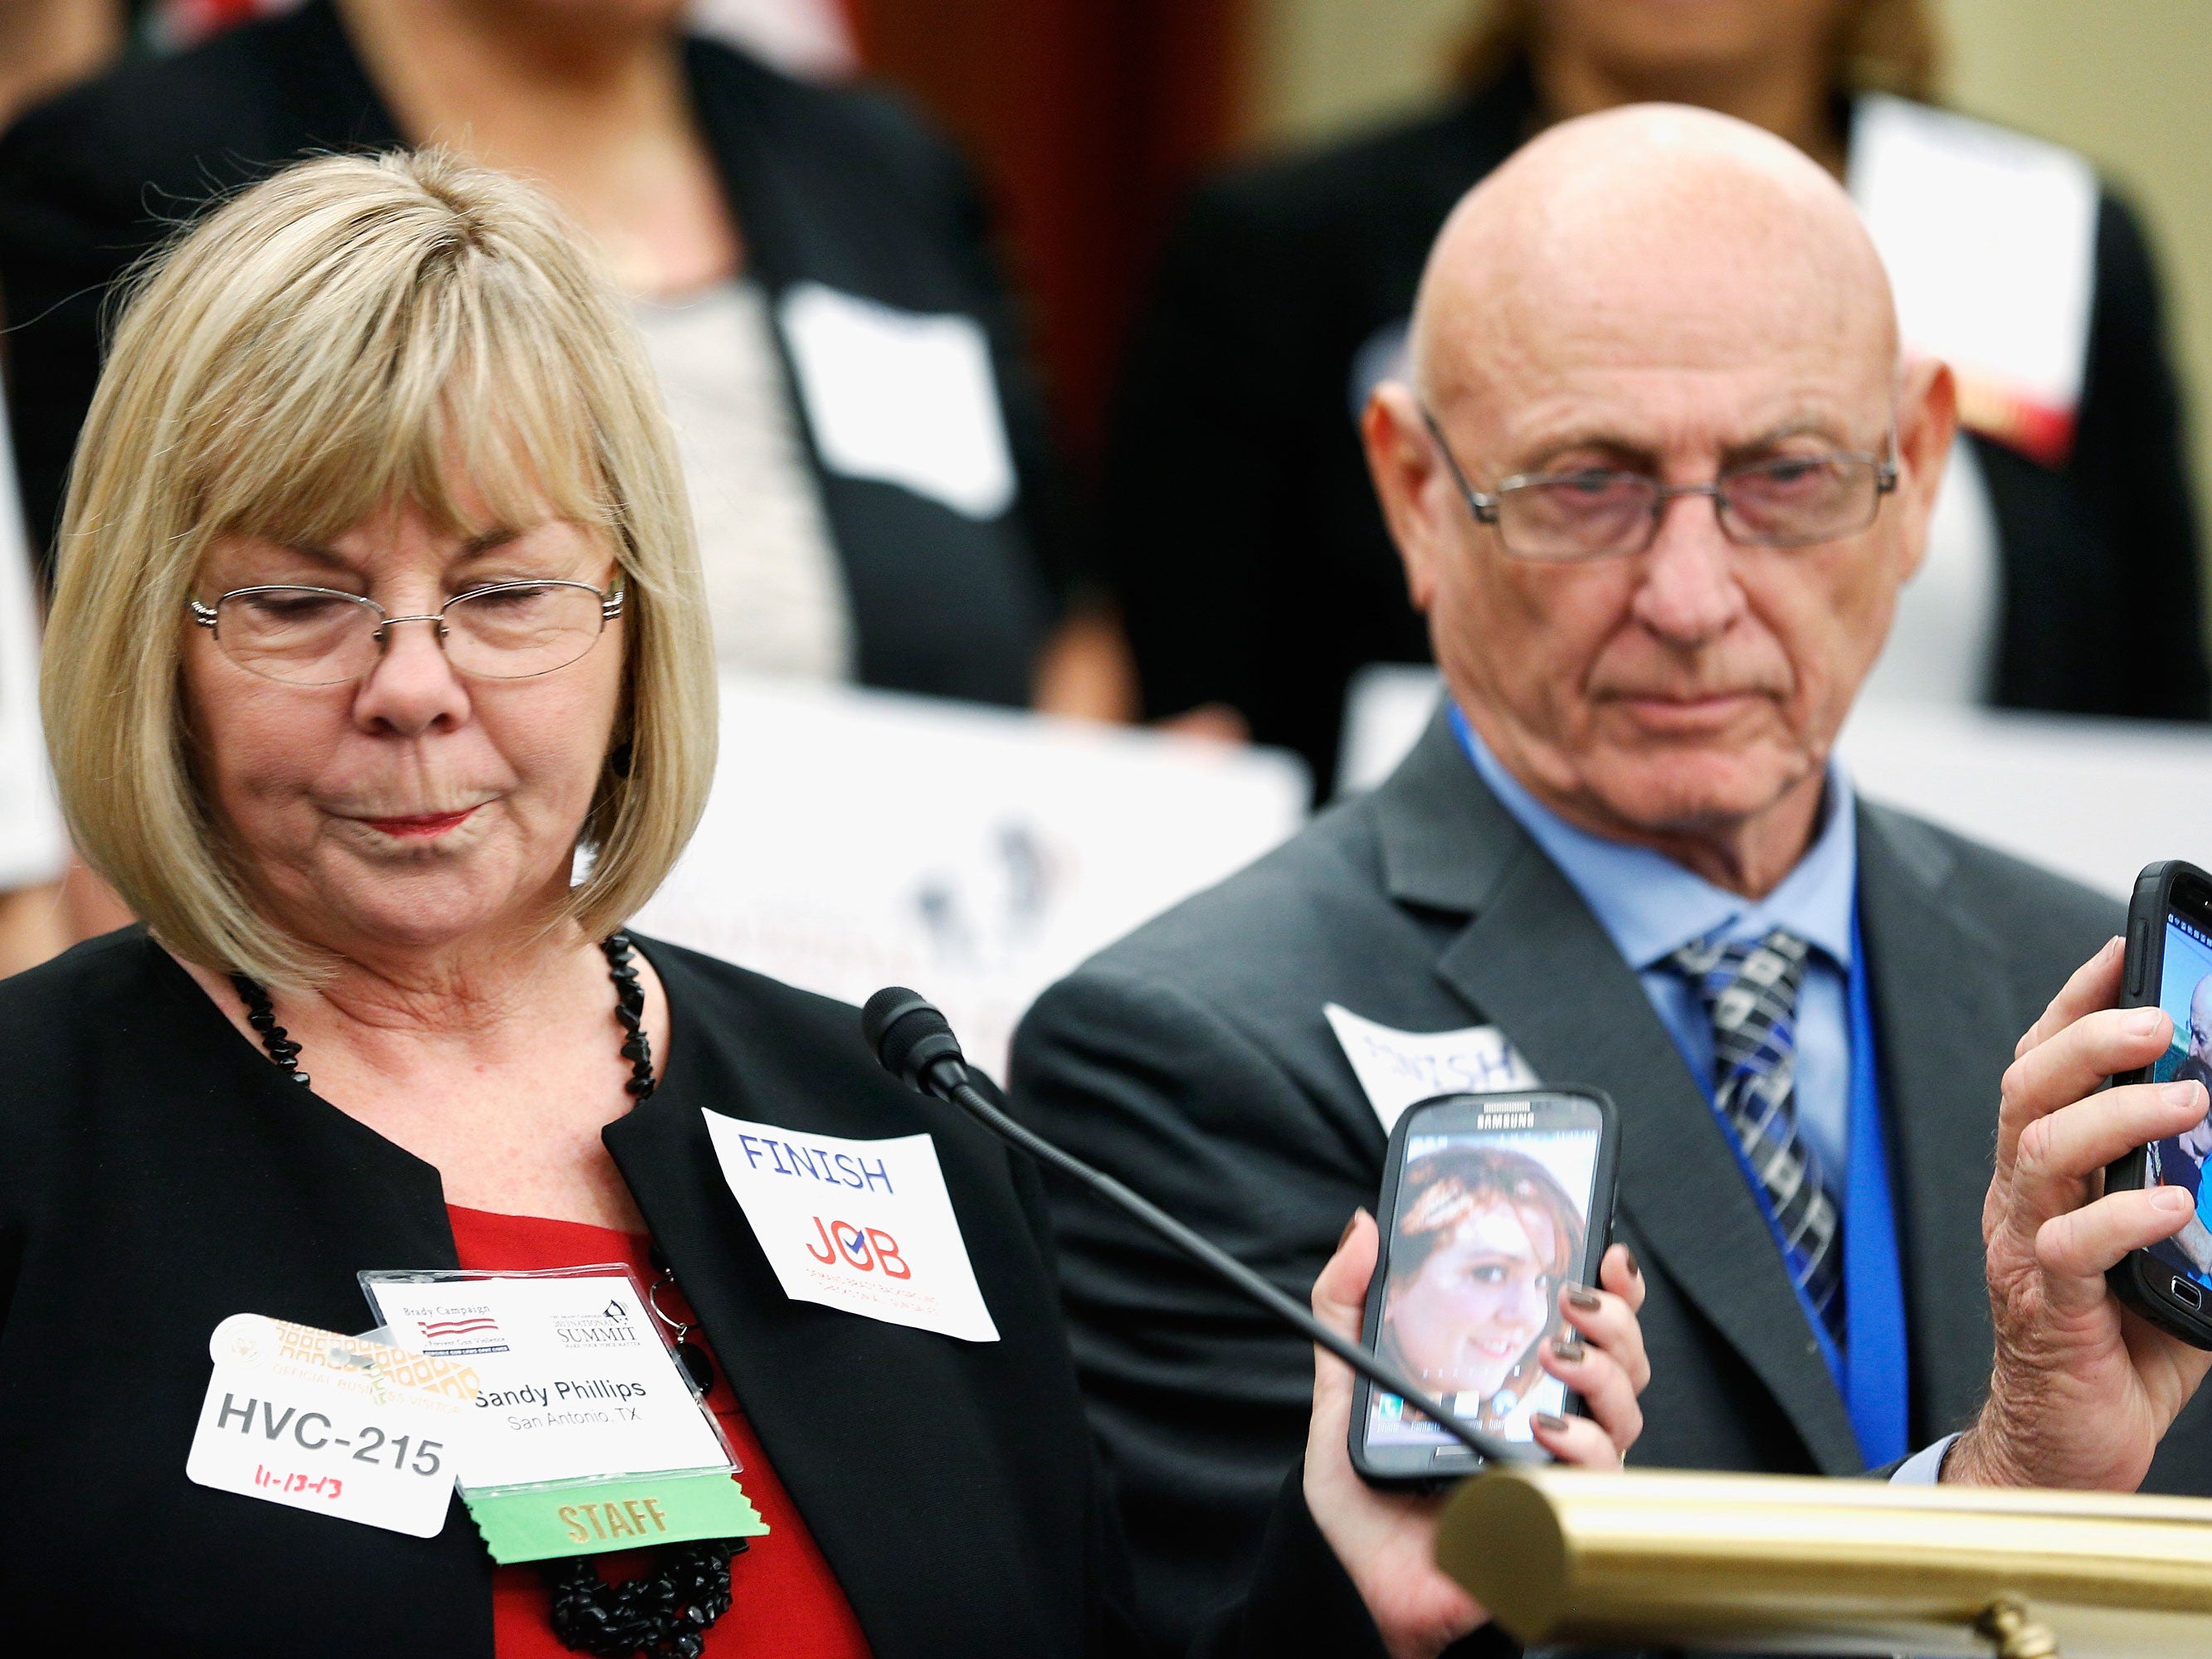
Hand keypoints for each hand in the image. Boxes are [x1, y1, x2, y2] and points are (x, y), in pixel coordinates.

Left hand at [1302, 1213, 1648, 1658]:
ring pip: (1625, 1416)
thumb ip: (1346, 1305)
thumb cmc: (1360, 1501)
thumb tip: (1362, 1228)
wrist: (1355, 1590)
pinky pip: (1600, 1484)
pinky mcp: (1557, 1524)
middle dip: (1617, 1322)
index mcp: (1511, 1386)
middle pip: (1622, 1364)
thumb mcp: (1344, 1388)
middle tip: (1575, 1302)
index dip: (1611, 1291)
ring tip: (1557, 1358)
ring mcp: (1558, 1477)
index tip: (1607, 1254)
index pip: (1582, 1330)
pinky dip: (1586, 1449)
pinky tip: (1547, 1432)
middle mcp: (1546, 1426)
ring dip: (1604, 1374)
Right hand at [1948, 937, 2211, 1488]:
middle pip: (2026, 1089)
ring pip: (2038, 1150)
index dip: (2077, 1003)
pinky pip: (2068, 1247)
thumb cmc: (2118, 1343)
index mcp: (2045, 1173)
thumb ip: (2206, 1193)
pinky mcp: (2042, 1304)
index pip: (2044, 1065)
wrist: (2068, 1445)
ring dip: (2112, 1113)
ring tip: (2186, 1099)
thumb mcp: (2173, 1245)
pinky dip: (2121, 1217)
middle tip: (2157, 1020)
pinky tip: (2171, 1206)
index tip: (2122, 950)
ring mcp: (2023, 1246)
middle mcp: (2021, 1197)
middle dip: (2089, 1039)